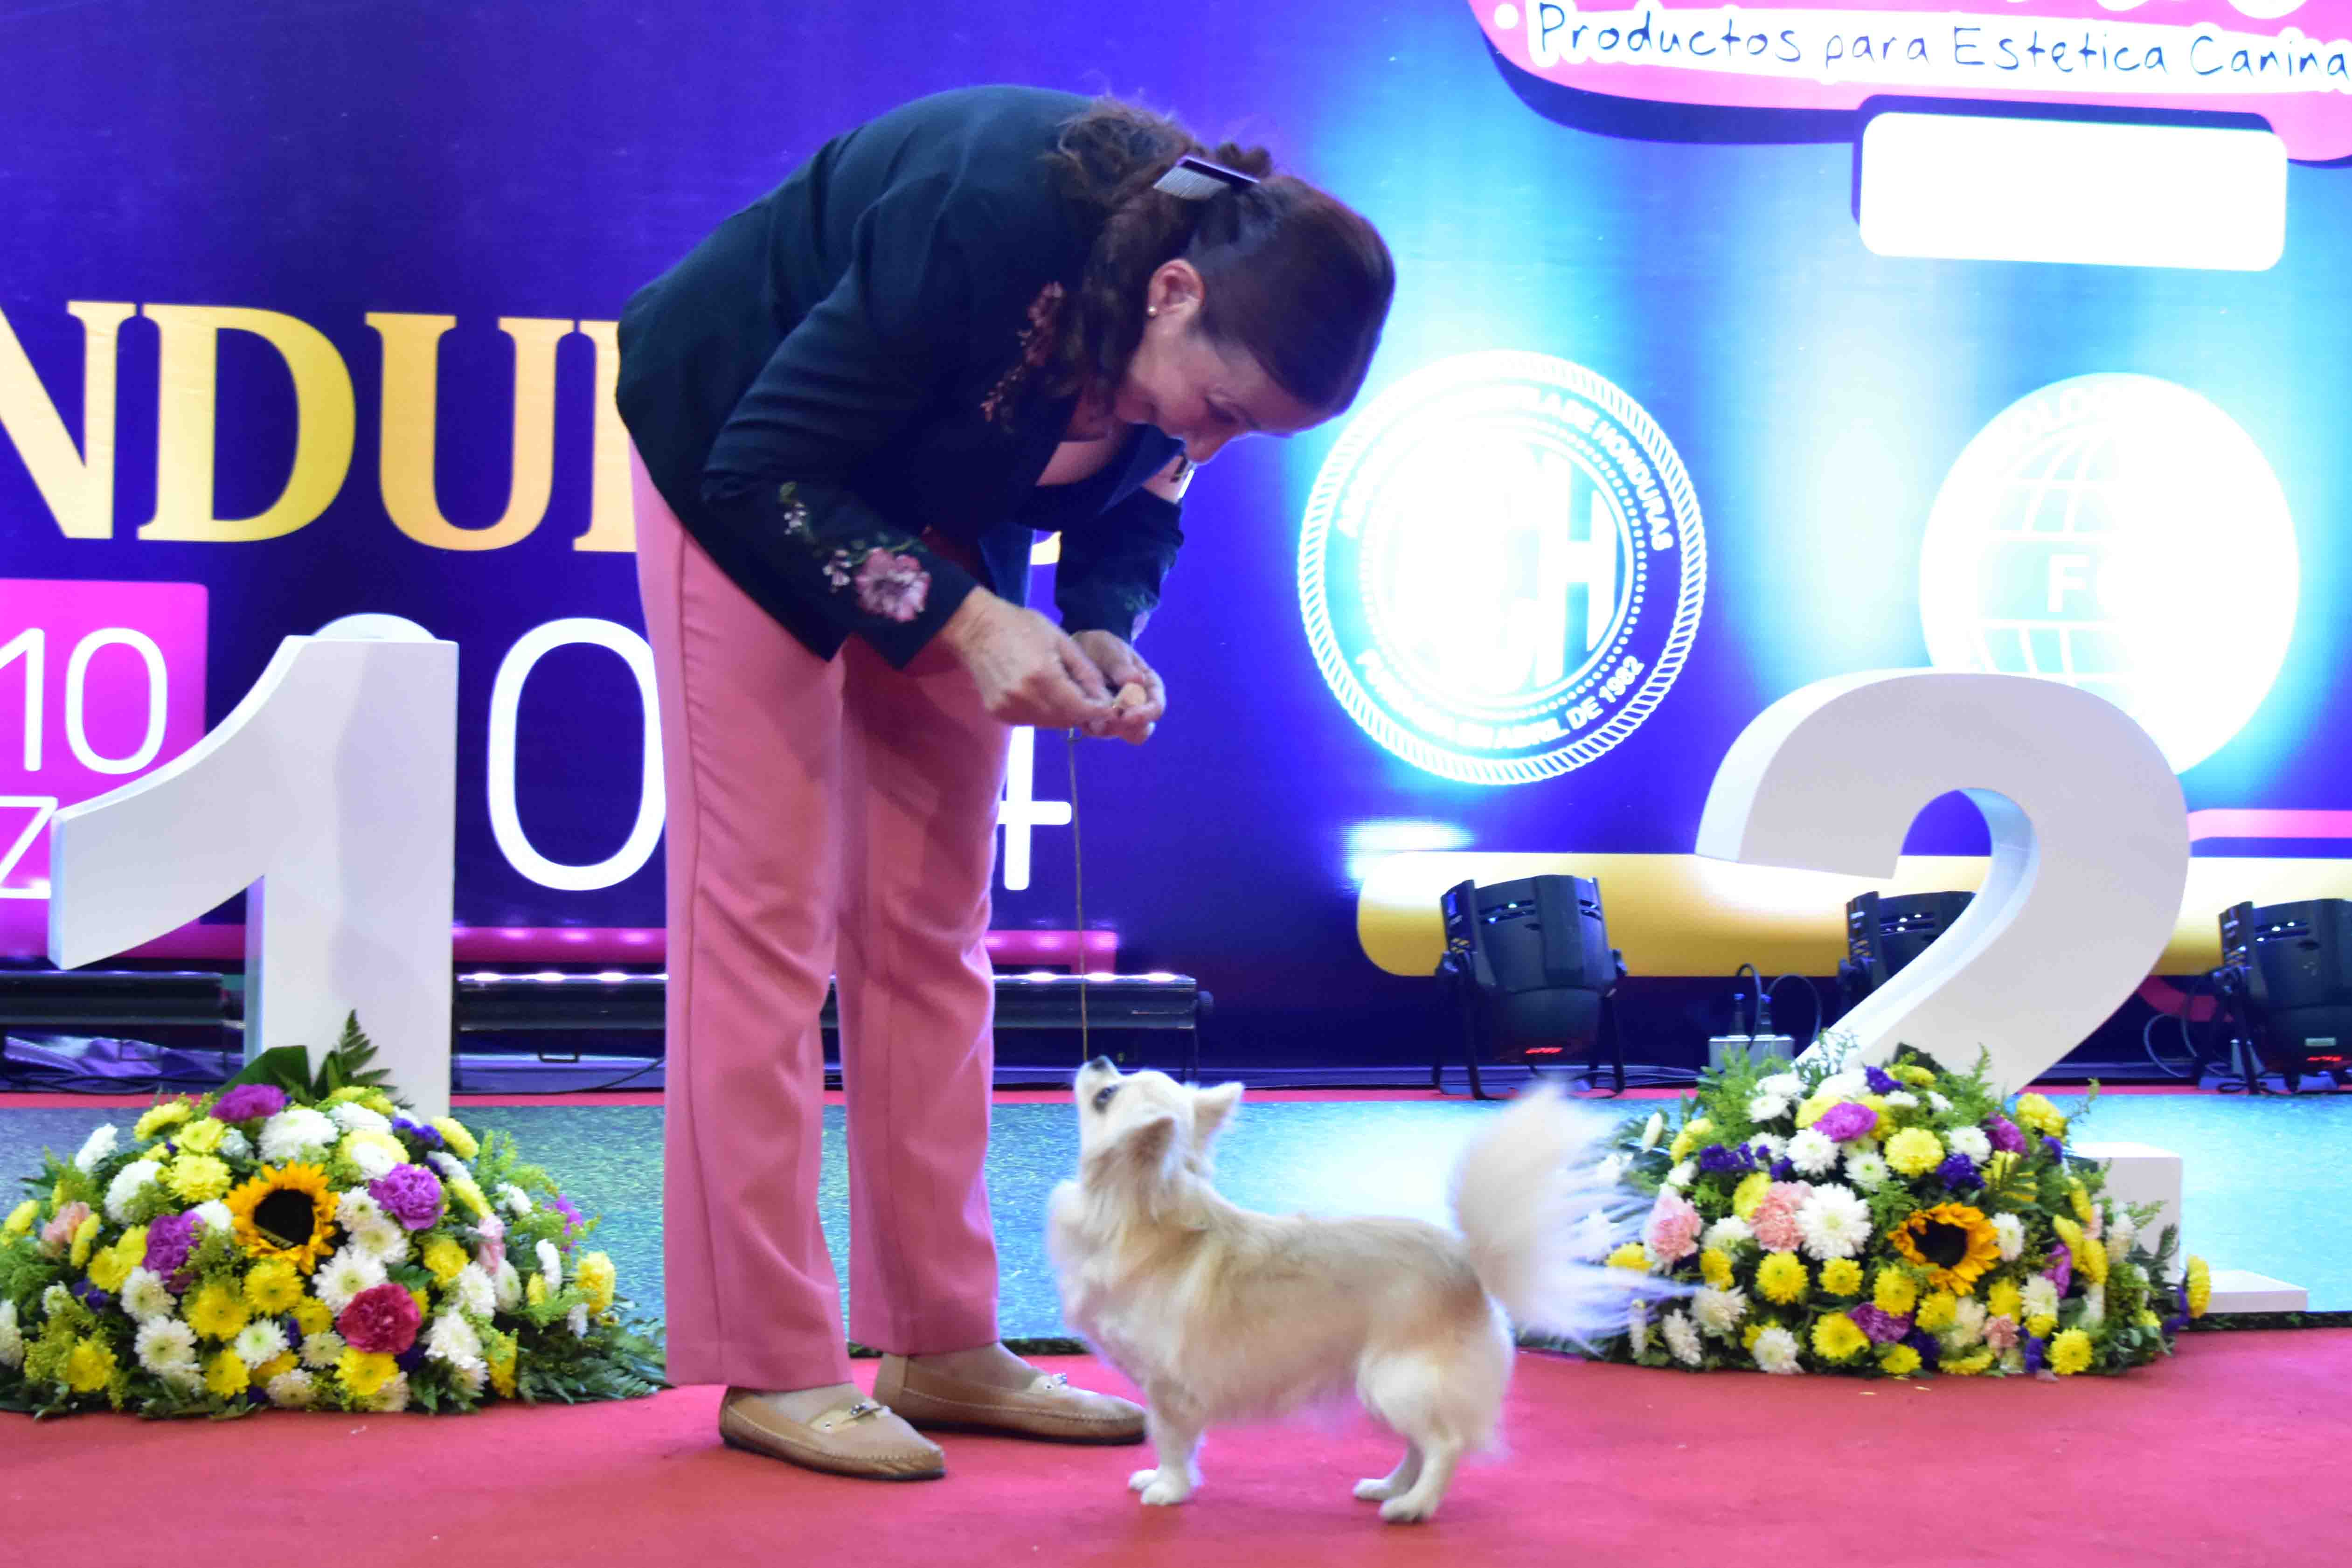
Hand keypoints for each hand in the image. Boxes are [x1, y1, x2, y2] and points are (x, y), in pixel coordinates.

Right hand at [939, 590, 1115, 728]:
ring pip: (1049, 723)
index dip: (1099, 711)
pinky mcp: (998, 714)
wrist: (976, 629)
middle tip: (1090, 699)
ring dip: (1063, 714)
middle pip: (1066, 720)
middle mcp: (1025, 699)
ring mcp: (1009, 709)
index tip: (1110, 707)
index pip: (1081, 709)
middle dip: (1083, 712)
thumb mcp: (1061, 641)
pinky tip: (1041, 694)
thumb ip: (1085, 672)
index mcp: (1043, 677)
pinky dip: (1043, 712)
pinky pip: (1031, 721)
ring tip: (1065, 692)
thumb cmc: (1021, 626)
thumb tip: (1106, 699)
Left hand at [1070, 630, 1163, 744]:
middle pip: (1140, 730)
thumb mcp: (1112, 651)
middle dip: (1123, 726)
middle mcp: (1138, 706)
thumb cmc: (1103, 648)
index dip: (1144, 715)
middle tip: (1105, 714)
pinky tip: (1079, 705)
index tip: (1126, 715)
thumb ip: (1122, 668)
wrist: (1083, 649)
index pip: (1156, 708)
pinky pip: (1096, 731)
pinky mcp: (1100, 720)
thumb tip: (1137, 681)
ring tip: (1088, 704)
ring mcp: (1119, 716)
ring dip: (1103, 724)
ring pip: (1118, 733)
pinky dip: (1088, 722)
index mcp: (1150, 687)